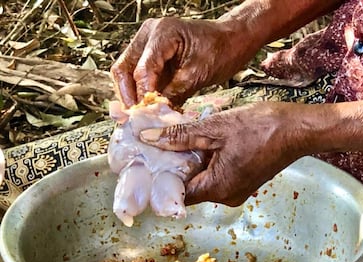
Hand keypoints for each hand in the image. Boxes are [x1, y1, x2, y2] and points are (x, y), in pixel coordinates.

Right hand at [110, 17, 250, 106]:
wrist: (231, 41)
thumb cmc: (221, 50)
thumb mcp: (198, 74)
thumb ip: (175, 92)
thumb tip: (156, 113)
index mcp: (162, 33)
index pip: (143, 69)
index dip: (143, 95)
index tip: (146, 115)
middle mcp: (148, 36)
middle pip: (123, 69)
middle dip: (128, 97)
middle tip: (135, 119)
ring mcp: (147, 47)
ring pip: (126, 75)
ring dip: (131, 97)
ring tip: (139, 118)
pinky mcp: (151, 59)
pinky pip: (137, 79)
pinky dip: (140, 96)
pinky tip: (147, 111)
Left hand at [139, 102, 308, 206]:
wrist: (298, 130)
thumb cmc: (261, 127)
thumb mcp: (214, 128)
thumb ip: (179, 136)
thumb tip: (148, 138)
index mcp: (218, 188)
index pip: (177, 194)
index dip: (161, 179)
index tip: (150, 162)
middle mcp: (226, 197)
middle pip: (189, 189)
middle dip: (176, 168)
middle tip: (163, 145)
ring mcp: (236, 192)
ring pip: (203, 182)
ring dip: (192, 164)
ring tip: (182, 141)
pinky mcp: (243, 183)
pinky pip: (217, 178)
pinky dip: (207, 164)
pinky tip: (204, 145)